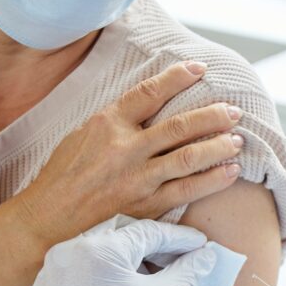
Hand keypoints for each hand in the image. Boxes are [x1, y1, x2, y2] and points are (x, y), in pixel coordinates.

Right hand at [15, 61, 244, 246]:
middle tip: (234, 111)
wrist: (48, 217)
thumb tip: (150, 105)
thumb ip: (117, 121)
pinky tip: (229, 171)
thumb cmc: (64, 174)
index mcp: (107, 124)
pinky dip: (212, 180)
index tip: (200, 69)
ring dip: (218, 147)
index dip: (177, 77)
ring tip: (238, 140)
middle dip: (212, 116)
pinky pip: (186, 191)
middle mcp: (124, 149)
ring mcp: (136, 178)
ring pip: (188, 157)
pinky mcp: (144, 205)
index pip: (149, 92)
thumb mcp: (83, 134)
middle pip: (179, 126)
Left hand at [17, 219, 218, 285]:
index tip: (200, 244)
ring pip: (99, 251)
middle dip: (153, 245)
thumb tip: (207, 255)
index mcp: (98, 250)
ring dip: (128, 259)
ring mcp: (52, 272)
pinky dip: (104, 274)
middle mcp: (69, 252)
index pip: (148, 232)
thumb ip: (187, 272)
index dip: (180, 238)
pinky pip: (80, 270)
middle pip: (121, 235)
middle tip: (181, 258)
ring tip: (154, 276)